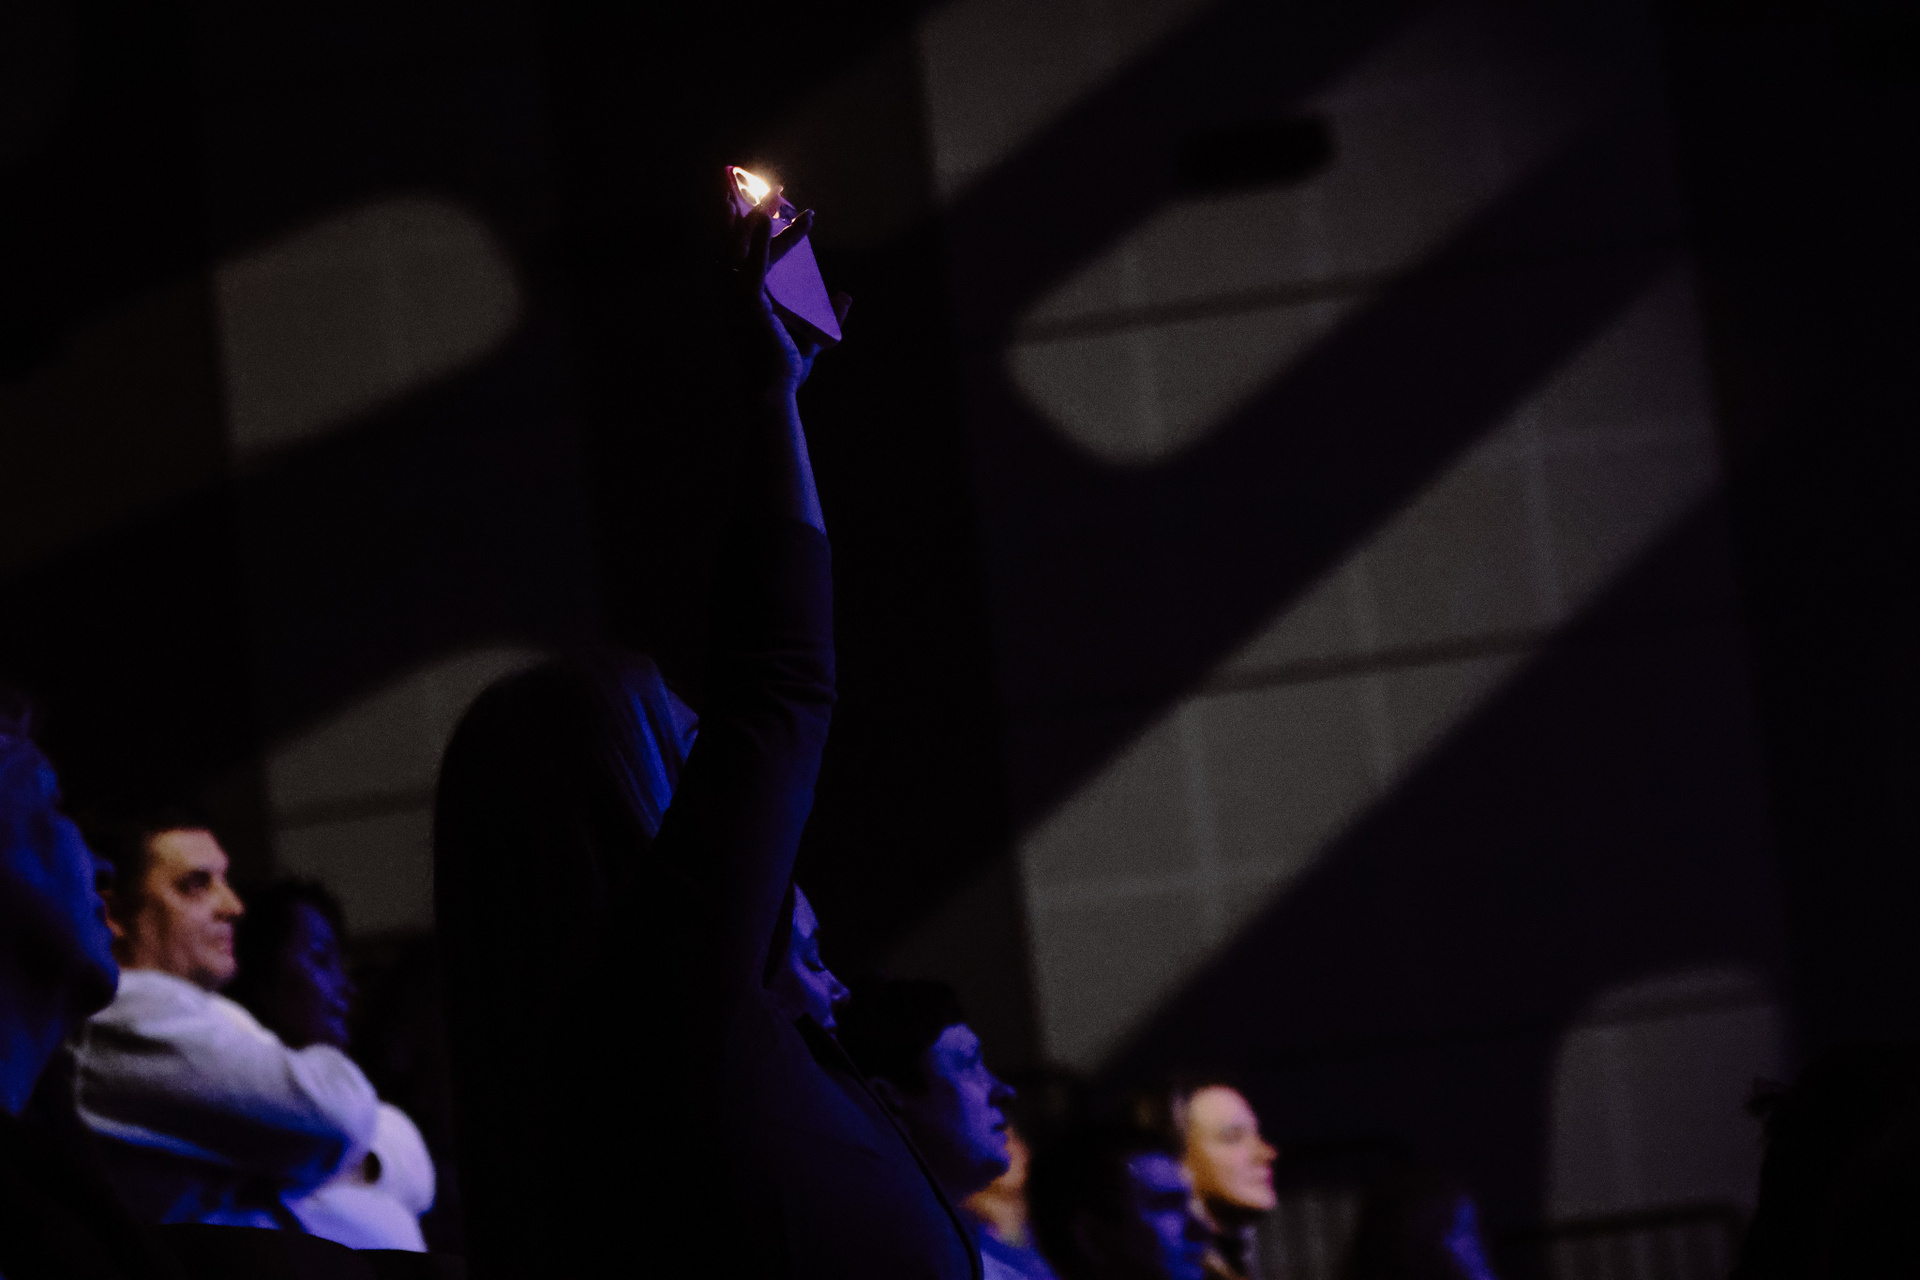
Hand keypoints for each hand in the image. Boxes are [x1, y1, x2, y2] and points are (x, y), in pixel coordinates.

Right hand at [729, 203, 852, 398]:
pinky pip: (755, 261)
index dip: (769, 233)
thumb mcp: (812, 338)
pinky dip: (760, 237)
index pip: (752, 257)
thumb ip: (827, 315)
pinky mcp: (748, 301)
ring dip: (760, 214)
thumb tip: (844, 295)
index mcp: (744, 301)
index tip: (791, 213)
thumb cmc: (784, 372)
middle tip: (774, 189)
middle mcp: (735, 294)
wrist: (772, 393)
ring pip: (746, 245)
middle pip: (740, 242)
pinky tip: (768, 214)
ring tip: (777, 191)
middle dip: (754, 212)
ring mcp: (738, 296)